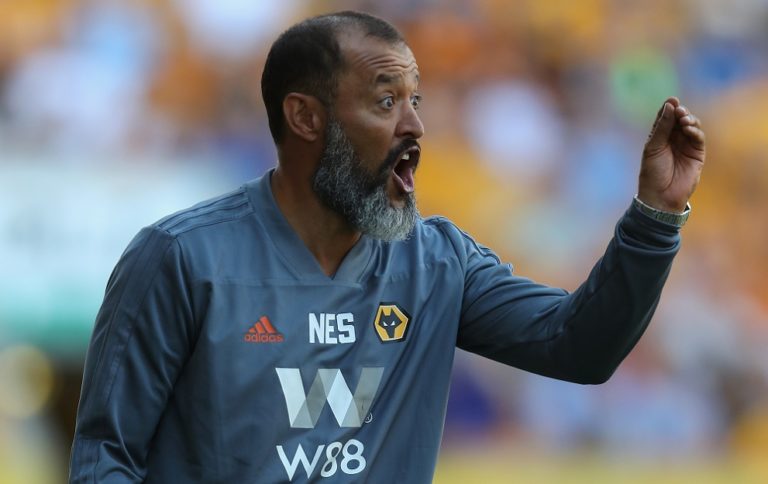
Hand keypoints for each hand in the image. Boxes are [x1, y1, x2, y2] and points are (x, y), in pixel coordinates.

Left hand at [638, 97, 705, 212]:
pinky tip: (688, 129)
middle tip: (679, 110)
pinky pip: (698, 138)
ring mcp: (686, 146)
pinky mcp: (697, 154)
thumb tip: (670, 105)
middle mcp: (674, 140)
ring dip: (689, 120)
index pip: (666, 118)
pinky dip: (695, 131)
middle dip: (681, 113)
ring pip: (692, 127)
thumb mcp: (653, 147)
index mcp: (659, 137)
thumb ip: (662, 127)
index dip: (669, 109)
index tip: (672, 100)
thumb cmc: (652, 172)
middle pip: (680, 119)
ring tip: (684, 119)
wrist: (660, 196)